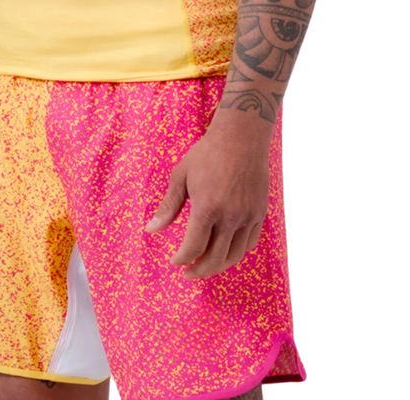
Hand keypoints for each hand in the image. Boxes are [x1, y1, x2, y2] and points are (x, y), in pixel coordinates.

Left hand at [144, 115, 272, 277]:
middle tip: (188, 273)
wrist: (242, 136)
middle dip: (199, 271)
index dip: (182, 260)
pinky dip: (236, 253)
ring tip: (205, 266)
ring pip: (235, 255)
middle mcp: (230, 216)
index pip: (194, 248)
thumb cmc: (207, 153)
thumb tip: (150, 230)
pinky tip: (225, 250)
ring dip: (218, 266)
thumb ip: (168, 206)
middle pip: (215, 259)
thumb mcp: (181, 176)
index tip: (174, 262)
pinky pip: (249, 243)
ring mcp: (248, 216)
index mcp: (207, 208)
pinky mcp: (259, 212)